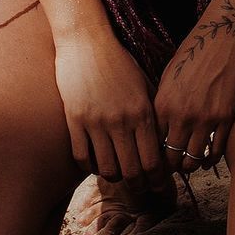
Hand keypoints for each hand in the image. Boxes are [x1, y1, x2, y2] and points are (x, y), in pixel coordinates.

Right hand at [54, 30, 171, 192]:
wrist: (87, 42)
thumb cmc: (118, 61)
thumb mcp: (143, 84)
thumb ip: (150, 113)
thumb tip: (160, 141)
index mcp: (142, 112)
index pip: (153, 159)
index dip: (158, 179)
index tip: (160, 187)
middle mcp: (121, 120)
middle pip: (132, 170)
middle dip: (139, 187)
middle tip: (141, 192)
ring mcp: (96, 122)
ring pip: (107, 169)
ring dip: (114, 178)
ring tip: (118, 176)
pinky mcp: (75, 120)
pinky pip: (82, 157)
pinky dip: (90, 168)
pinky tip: (96, 164)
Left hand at [154, 11, 234, 175]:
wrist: (223, 35)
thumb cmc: (194, 51)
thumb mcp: (169, 76)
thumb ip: (162, 103)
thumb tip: (159, 128)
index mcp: (163, 104)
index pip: (152, 144)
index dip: (153, 155)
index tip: (155, 159)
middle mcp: (182, 115)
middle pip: (171, 157)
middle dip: (170, 165)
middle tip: (172, 166)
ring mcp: (205, 118)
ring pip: (193, 160)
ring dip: (190, 165)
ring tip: (189, 163)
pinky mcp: (226, 118)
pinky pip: (216, 151)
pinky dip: (211, 158)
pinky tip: (207, 157)